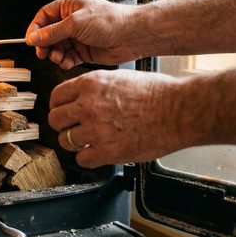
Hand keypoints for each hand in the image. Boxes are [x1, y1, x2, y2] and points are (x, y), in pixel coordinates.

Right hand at [26, 0, 139, 69]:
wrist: (131, 36)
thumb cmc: (110, 21)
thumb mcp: (75, 24)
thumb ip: (52, 32)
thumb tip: (34, 37)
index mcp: (70, 6)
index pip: (45, 16)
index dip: (36, 28)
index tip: (31, 40)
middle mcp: (73, 21)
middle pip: (49, 34)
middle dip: (45, 44)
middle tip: (43, 52)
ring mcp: (79, 36)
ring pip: (58, 47)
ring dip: (55, 54)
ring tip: (58, 57)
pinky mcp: (84, 50)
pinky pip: (68, 57)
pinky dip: (65, 61)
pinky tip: (67, 62)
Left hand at [48, 69, 193, 168]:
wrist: (179, 110)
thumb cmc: (157, 93)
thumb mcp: (119, 77)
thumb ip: (95, 87)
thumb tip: (80, 96)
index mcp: (91, 84)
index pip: (56, 97)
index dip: (58, 106)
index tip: (64, 112)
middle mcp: (88, 105)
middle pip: (55, 120)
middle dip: (62, 126)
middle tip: (73, 129)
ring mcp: (96, 129)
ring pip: (65, 141)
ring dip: (75, 143)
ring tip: (88, 142)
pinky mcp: (108, 150)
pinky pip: (82, 159)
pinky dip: (88, 158)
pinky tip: (98, 153)